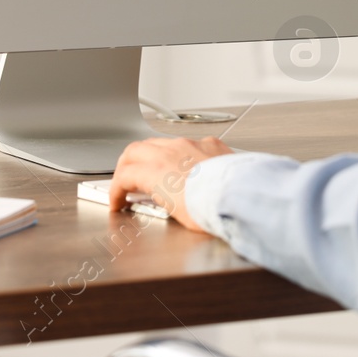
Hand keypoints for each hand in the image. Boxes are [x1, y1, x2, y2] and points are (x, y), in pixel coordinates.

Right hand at [109, 135, 232, 230]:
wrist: (242, 197)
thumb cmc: (212, 209)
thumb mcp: (177, 215)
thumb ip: (161, 202)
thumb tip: (159, 203)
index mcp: (156, 171)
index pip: (124, 175)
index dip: (116, 190)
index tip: (117, 200)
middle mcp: (170, 151)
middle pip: (134, 151)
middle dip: (125, 166)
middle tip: (125, 180)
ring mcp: (190, 144)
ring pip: (159, 142)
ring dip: (150, 155)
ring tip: (153, 170)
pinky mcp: (210, 144)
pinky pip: (187, 142)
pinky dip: (179, 152)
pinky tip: (186, 163)